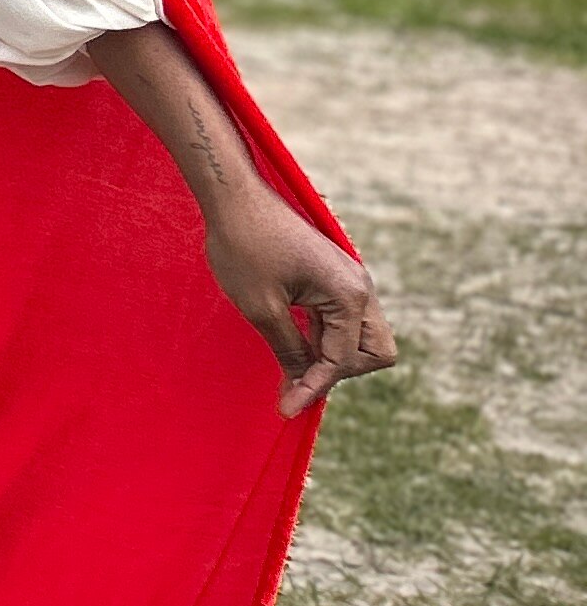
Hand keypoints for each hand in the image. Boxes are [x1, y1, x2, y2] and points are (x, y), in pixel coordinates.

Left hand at [203, 186, 397, 418]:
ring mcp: (350, 280)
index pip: (343, 360)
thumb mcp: (261, 308)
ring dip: (329, 356)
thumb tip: (302, 388)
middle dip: (338, 372)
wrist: (234, 197)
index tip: (286, 408)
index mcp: (349, 294)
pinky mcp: (335, 277)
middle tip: (294, 380)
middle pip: (373, 352)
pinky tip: (292, 343)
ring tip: (287, 368)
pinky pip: (342, 320)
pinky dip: (322, 338)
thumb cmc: (243, 247)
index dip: (315, 387)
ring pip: (359, 338)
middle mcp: (360, 287)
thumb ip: (290, 351)